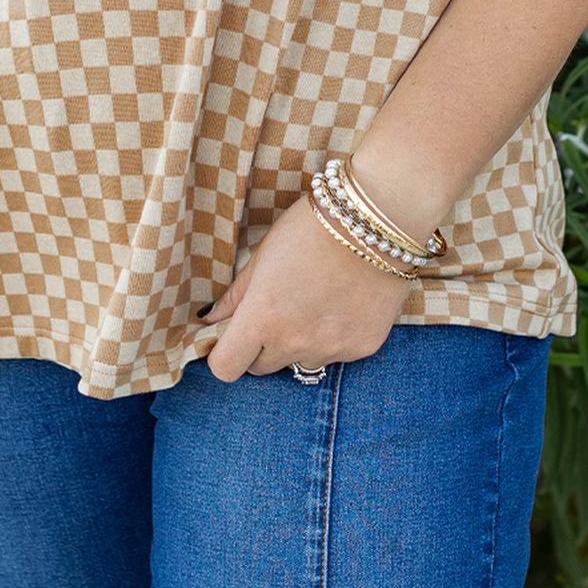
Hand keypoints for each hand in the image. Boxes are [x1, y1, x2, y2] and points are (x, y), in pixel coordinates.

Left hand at [200, 191, 416, 381]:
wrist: (376, 219)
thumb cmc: (312, 227)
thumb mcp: (265, 253)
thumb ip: (237, 294)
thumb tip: (210, 319)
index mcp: (263, 318)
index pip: (226, 367)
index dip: (226, 353)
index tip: (233, 336)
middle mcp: (294, 342)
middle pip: (262, 367)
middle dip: (262, 346)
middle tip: (278, 310)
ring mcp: (331, 349)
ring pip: (301, 362)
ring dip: (300, 343)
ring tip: (315, 302)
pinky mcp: (362, 348)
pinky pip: (336, 355)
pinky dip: (334, 337)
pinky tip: (343, 302)